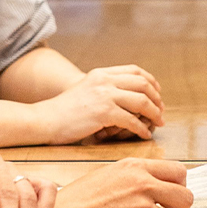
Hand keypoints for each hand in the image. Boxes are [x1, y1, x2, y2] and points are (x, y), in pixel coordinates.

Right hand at [22, 158, 192, 207]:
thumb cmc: (76, 202)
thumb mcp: (108, 175)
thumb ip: (135, 177)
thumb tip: (156, 186)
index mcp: (135, 167)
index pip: (179, 172)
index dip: (178, 188)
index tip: (170, 199)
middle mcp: (143, 183)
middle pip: (186, 197)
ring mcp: (143, 207)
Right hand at [36, 65, 165, 143]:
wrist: (45, 119)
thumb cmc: (63, 110)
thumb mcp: (85, 89)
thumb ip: (104, 89)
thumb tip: (125, 96)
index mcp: (101, 73)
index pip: (135, 71)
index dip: (151, 82)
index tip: (157, 93)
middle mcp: (104, 81)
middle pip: (143, 84)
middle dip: (157, 98)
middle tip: (161, 111)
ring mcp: (104, 95)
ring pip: (141, 101)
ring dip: (154, 114)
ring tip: (158, 123)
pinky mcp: (103, 113)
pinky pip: (131, 121)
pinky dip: (141, 129)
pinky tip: (144, 135)